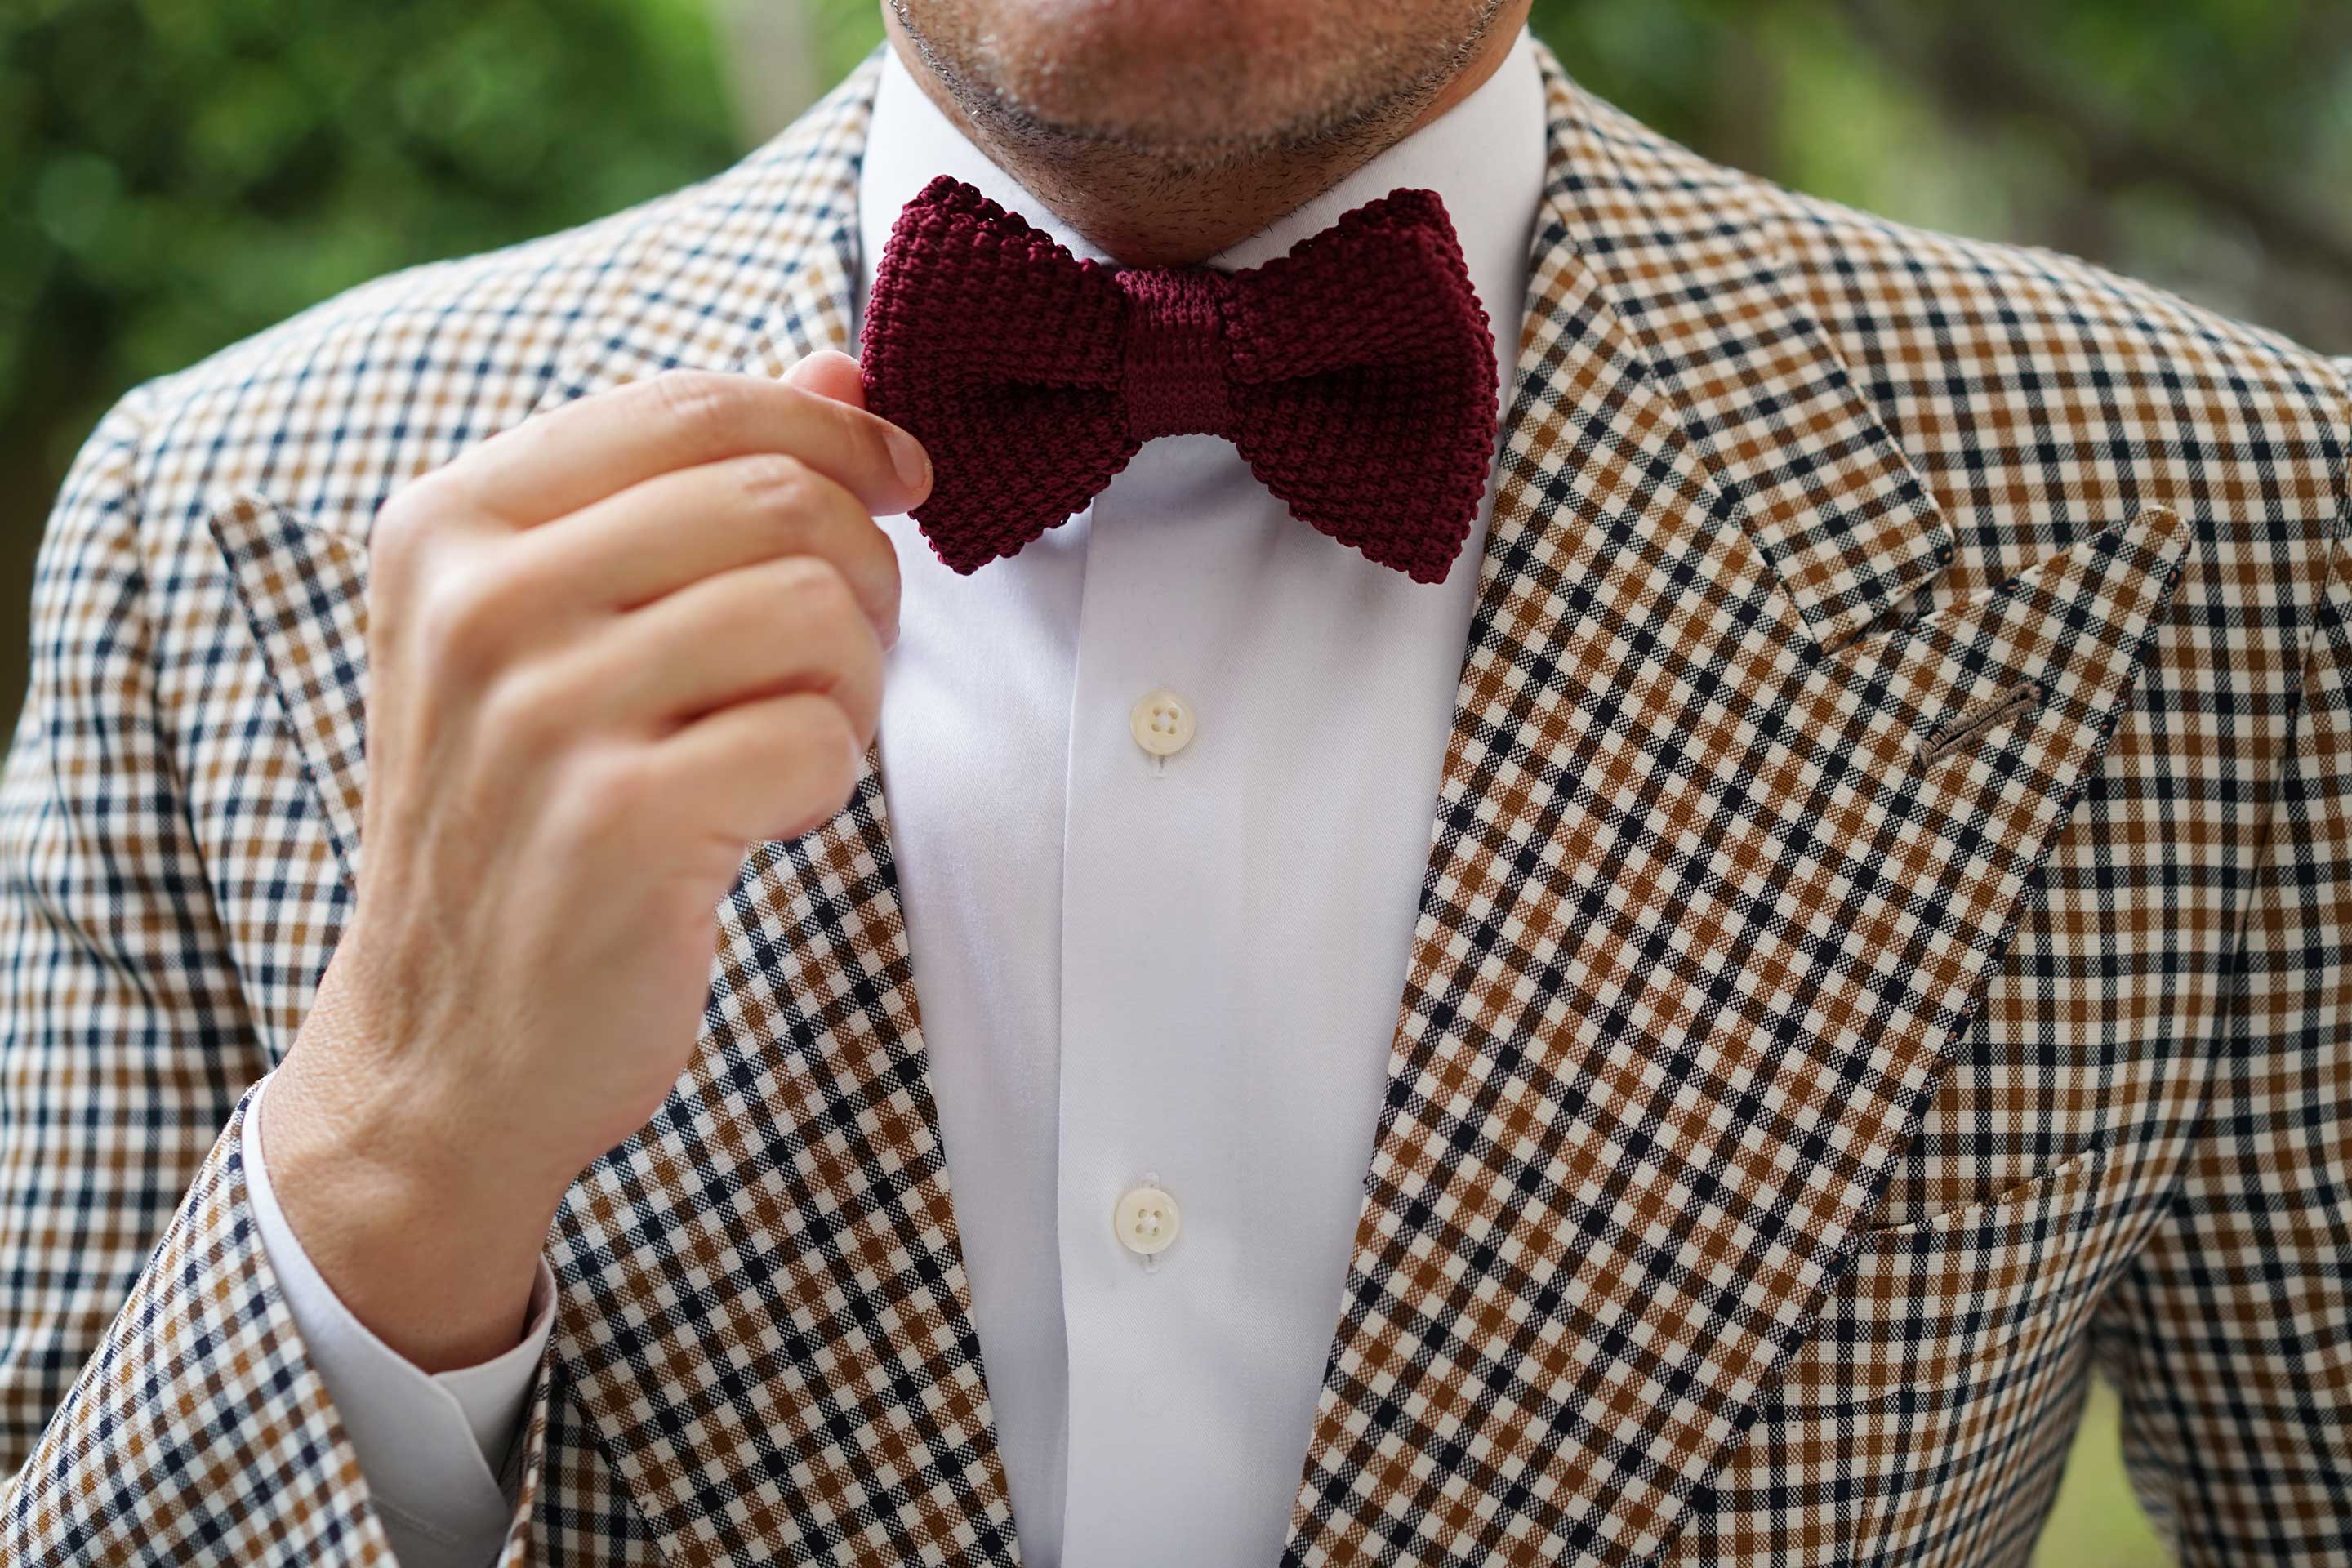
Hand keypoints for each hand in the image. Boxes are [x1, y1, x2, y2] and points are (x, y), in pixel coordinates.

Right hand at [263, 352, 924, 1369]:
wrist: (446, 1051)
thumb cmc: (524, 821)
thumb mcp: (556, 630)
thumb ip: (687, 487)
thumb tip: (839, 368)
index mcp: (453, 524)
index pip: (696, 407)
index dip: (834, 433)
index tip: (899, 481)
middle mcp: (479, 603)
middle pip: (780, 500)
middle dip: (860, 573)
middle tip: (837, 656)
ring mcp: (541, 715)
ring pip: (817, 612)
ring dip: (850, 684)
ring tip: (786, 738)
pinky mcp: (620, 825)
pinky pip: (820, 739)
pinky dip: (827, 776)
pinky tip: (760, 813)